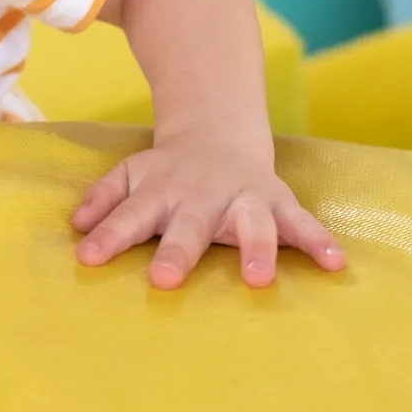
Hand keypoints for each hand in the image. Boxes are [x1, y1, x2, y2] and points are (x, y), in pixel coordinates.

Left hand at [70, 129, 344, 288]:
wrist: (217, 132)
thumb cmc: (167, 170)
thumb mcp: (130, 174)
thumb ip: (104, 199)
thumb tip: (75, 226)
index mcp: (161, 191)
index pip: (131, 216)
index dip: (109, 236)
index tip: (88, 258)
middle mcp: (202, 195)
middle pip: (189, 225)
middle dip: (178, 251)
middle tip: (164, 279)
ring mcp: (242, 197)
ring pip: (251, 223)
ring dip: (256, 249)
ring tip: (258, 279)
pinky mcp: (277, 201)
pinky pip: (300, 222)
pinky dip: (318, 240)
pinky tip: (335, 262)